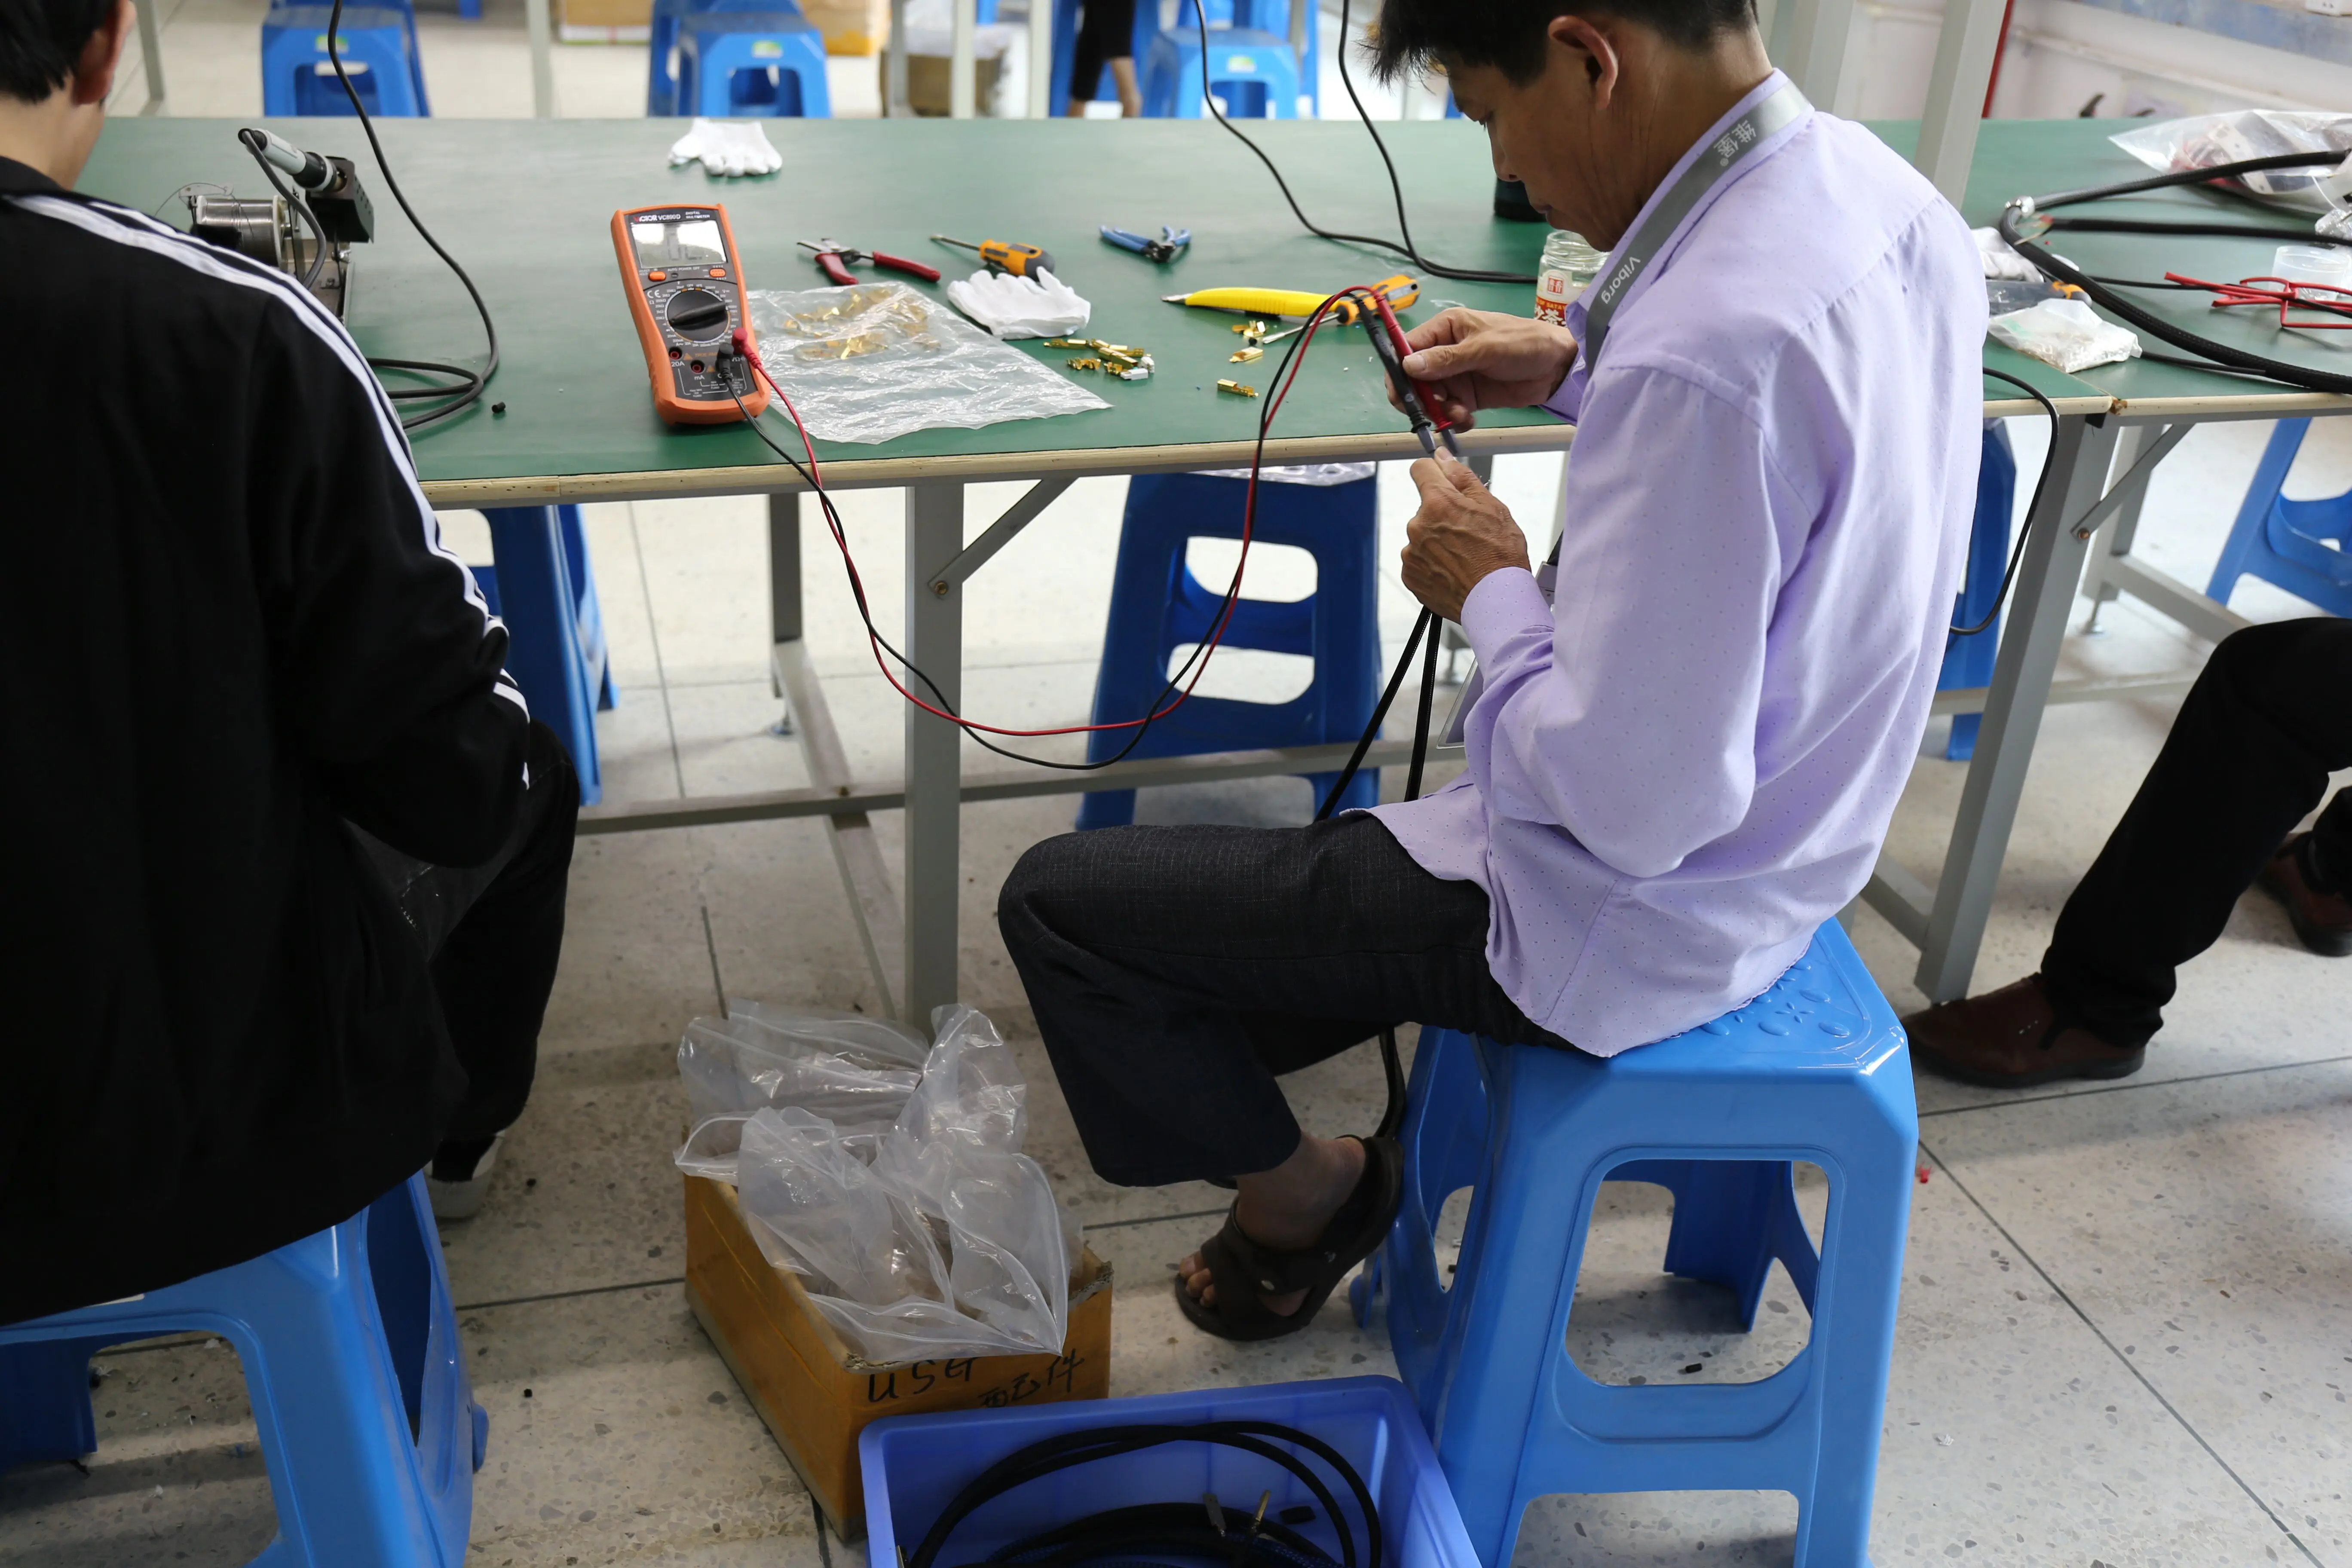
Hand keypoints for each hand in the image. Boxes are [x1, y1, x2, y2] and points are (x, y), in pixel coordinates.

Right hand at [1388, 308, 1577, 430]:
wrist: (1557, 367)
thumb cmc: (1524, 343)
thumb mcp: (1485, 348)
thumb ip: (1447, 359)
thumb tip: (1409, 365)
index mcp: (1445, 329)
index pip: (1407, 349)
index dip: (1399, 371)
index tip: (1403, 393)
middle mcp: (1444, 352)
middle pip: (1413, 379)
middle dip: (1419, 398)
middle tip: (1433, 410)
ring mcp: (1455, 375)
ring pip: (1429, 399)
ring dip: (1439, 412)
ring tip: (1460, 415)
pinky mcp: (1467, 396)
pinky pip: (1448, 411)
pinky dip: (1452, 420)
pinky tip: (1467, 420)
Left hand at [1402, 454, 1530, 621]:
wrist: (1496, 601)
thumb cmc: (1500, 556)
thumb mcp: (1492, 507)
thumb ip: (1462, 478)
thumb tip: (1443, 458)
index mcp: (1438, 503)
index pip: (1420, 469)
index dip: (1434, 472)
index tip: (1443, 480)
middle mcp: (1418, 526)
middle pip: (1426, 508)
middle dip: (1443, 514)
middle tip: (1469, 532)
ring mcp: (1412, 553)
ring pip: (1423, 535)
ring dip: (1438, 540)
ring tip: (1464, 556)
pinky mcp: (1411, 575)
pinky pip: (1419, 560)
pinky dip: (1433, 563)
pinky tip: (1454, 571)